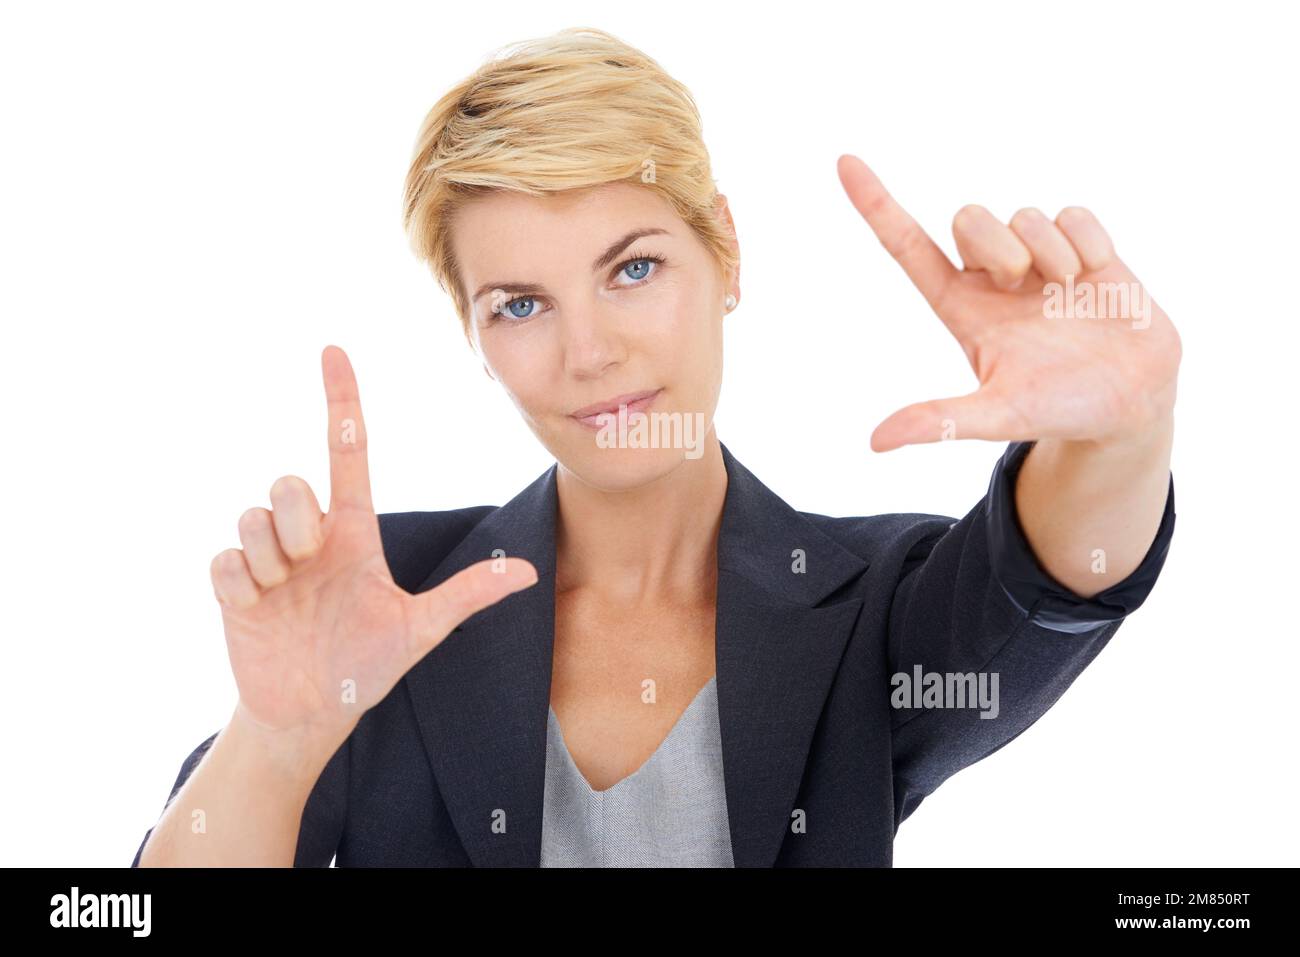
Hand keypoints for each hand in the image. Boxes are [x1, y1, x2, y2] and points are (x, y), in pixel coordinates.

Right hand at [210, 345, 537, 741]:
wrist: (312, 712)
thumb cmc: (368, 663)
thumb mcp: (420, 628)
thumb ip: (467, 595)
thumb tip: (528, 573)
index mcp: (354, 531)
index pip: (348, 451)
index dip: (343, 400)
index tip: (336, 350)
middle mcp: (310, 535)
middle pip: (291, 482)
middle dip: (298, 518)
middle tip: (311, 564)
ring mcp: (268, 559)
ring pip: (253, 516)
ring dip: (271, 558)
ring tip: (286, 594)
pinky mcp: (233, 586)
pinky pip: (226, 559)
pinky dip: (240, 582)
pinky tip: (257, 606)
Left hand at [836, 155, 1181, 451]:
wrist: (1132, 403)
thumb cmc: (1058, 410)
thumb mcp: (999, 418)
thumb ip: (941, 420)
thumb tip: (875, 441)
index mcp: (961, 307)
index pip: (906, 247)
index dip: (875, 204)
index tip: (844, 162)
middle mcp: (994, 278)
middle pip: (968, 217)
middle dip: (993, 240)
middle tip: (1021, 279)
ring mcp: (1040, 260)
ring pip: (1026, 215)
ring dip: (1051, 252)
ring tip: (1069, 293)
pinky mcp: (1085, 248)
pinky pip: (1074, 213)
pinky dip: (1088, 244)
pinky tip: (1098, 280)